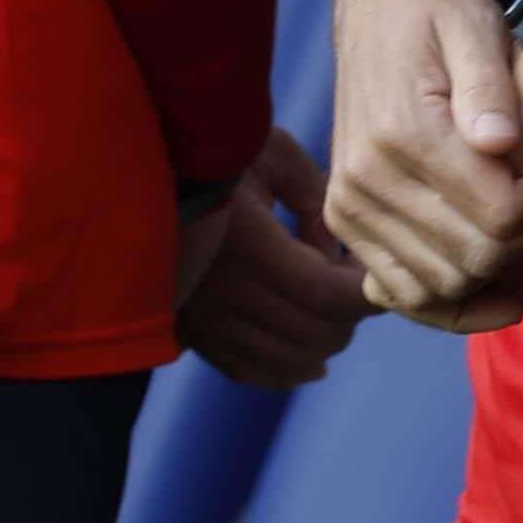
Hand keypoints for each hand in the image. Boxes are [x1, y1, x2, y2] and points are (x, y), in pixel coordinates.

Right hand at [178, 128, 373, 387]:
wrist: (135, 173)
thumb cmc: (213, 151)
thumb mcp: (273, 154)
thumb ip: (317, 199)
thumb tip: (336, 252)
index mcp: (247, 246)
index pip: (326, 295)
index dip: (368, 294)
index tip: (387, 273)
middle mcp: (224, 295)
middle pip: (317, 334)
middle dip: (353, 311)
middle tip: (355, 276)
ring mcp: (206, 322)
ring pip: (293, 360)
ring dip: (328, 337)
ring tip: (329, 299)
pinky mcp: (193, 335)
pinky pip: (252, 372)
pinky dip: (291, 370)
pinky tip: (314, 360)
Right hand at [326, 0, 522, 325]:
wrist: (378, 4)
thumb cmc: (437, 10)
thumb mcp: (474, 25)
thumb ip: (489, 85)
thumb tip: (502, 143)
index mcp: (400, 132)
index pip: (498, 211)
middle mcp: (364, 179)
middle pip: (472, 258)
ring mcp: (348, 206)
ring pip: (438, 287)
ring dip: (497, 280)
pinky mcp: (345, 220)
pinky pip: (400, 291)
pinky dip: (451, 301)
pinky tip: (499, 288)